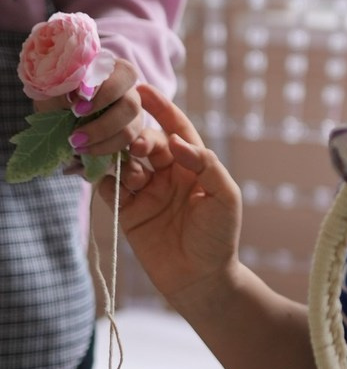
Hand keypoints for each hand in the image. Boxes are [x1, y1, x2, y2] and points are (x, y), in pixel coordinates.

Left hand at [37, 57, 145, 156]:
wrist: (56, 112)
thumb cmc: (57, 95)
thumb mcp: (53, 89)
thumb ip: (63, 88)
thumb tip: (75, 96)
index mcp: (113, 70)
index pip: (125, 75)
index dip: (105, 92)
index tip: (77, 108)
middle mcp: (128, 89)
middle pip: (132, 105)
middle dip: (104, 124)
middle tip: (75, 134)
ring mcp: (132, 111)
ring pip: (132, 127)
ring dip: (103, 140)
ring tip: (76, 144)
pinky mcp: (131, 129)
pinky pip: (129, 142)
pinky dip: (105, 148)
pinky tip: (85, 149)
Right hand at [98, 83, 244, 312]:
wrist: (201, 279)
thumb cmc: (219, 236)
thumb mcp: (224, 196)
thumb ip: (206, 165)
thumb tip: (176, 141)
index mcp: (194, 165)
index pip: (176, 129)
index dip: (161, 109)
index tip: (142, 89)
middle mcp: (168, 173)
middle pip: (146, 141)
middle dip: (137, 136)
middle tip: (134, 143)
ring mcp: (145, 191)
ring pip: (124, 160)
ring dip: (120, 156)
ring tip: (126, 166)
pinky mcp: (127, 211)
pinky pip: (109, 187)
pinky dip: (102, 177)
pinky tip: (100, 172)